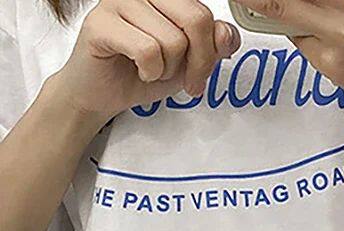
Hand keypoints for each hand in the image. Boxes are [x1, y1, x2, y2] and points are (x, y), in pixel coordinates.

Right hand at [48, 0, 241, 126]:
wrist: (104, 93)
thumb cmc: (143, 72)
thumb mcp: (190, 64)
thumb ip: (212, 48)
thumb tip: (226, 35)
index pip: (207, 15)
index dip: (212, 52)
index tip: (200, 73)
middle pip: (196, 21)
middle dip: (197, 63)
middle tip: (185, 81)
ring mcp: (119, 1)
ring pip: (173, 40)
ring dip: (168, 69)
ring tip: (152, 70)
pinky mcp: (100, 22)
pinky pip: (148, 51)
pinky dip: (150, 71)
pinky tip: (138, 69)